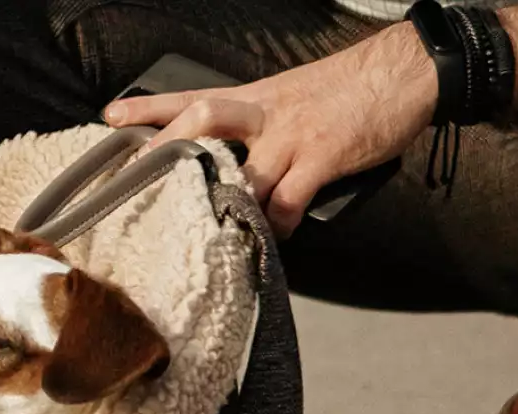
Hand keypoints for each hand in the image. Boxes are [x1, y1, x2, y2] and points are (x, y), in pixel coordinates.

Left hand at [102, 24, 437, 237]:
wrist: (406, 71)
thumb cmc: (350, 88)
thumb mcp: (293, 96)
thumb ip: (260, 126)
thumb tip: (236, 161)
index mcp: (255, 98)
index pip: (190, 97)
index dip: (149, 108)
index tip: (112, 118)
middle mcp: (265, 115)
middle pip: (203, 123)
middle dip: (170, 153)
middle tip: (142, 186)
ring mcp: (292, 136)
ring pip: (242, 171)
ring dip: (226, 204)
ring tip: (210, 232)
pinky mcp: (322, 157)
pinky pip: (288, 200)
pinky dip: (279, 225)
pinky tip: (277, 237)